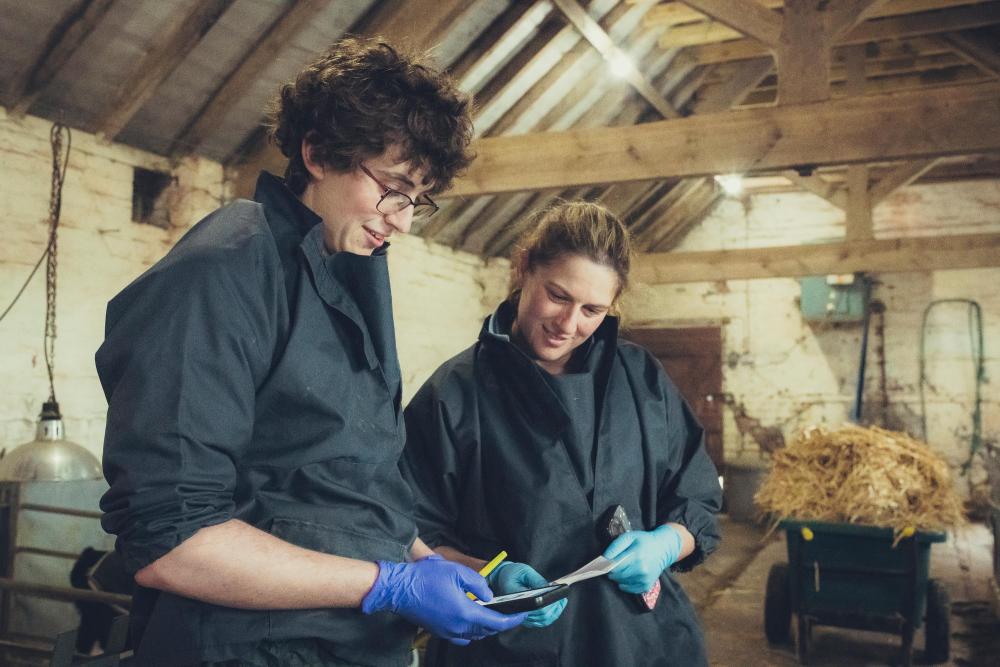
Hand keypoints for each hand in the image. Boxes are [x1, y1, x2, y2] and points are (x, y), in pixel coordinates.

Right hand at [362, 555, 526, 644]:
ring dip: (486, 626)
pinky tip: (470, 618)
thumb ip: (478, 583)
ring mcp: (447, 631)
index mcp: (465, 613)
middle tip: (509, 611)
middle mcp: (457, 627)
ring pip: (474, 635)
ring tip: (492, 613)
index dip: (512, 620)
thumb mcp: (456, 571)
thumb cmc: (425, 578)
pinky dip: (471, 630)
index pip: (496, 623)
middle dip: (500, 622)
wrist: (398, 589)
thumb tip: (489, 595)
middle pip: (486, 630)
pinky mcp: (438, 631)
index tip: (522, 615)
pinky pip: (461, 636)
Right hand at [488, 561, 567, 627]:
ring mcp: (521, 615)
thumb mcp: (525, 571)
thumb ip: (537, 580)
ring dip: (554, 612)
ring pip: (542, 621)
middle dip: (555, 607)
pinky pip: (540, 621)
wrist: (501, 578)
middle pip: (542, 616)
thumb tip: (550, 587)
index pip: (536, 606)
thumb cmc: (512, 573)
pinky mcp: (524, 617)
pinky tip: (555, 606)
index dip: (550, 603)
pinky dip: (550, 615)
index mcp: (515, 596)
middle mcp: (517, 609)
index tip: (558, 597)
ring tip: (560, 601)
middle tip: (562, 598)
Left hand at [603, 525, 682, 594]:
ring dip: (618, 576)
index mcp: (636, 555)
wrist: (663, 549)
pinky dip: (624, 583)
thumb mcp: (629, 537)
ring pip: (620, 582)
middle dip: (611, 570)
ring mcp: (644, 579)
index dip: (605, 565)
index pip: (613, 566)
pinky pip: (627, 588)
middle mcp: (641, 569)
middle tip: (615, 562)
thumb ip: (615, 547)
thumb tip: (603, 559)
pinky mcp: (646, 586)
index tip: (601, 564)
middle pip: (615, 575)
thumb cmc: (643, 541)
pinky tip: (629, 574)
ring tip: (624, 567)